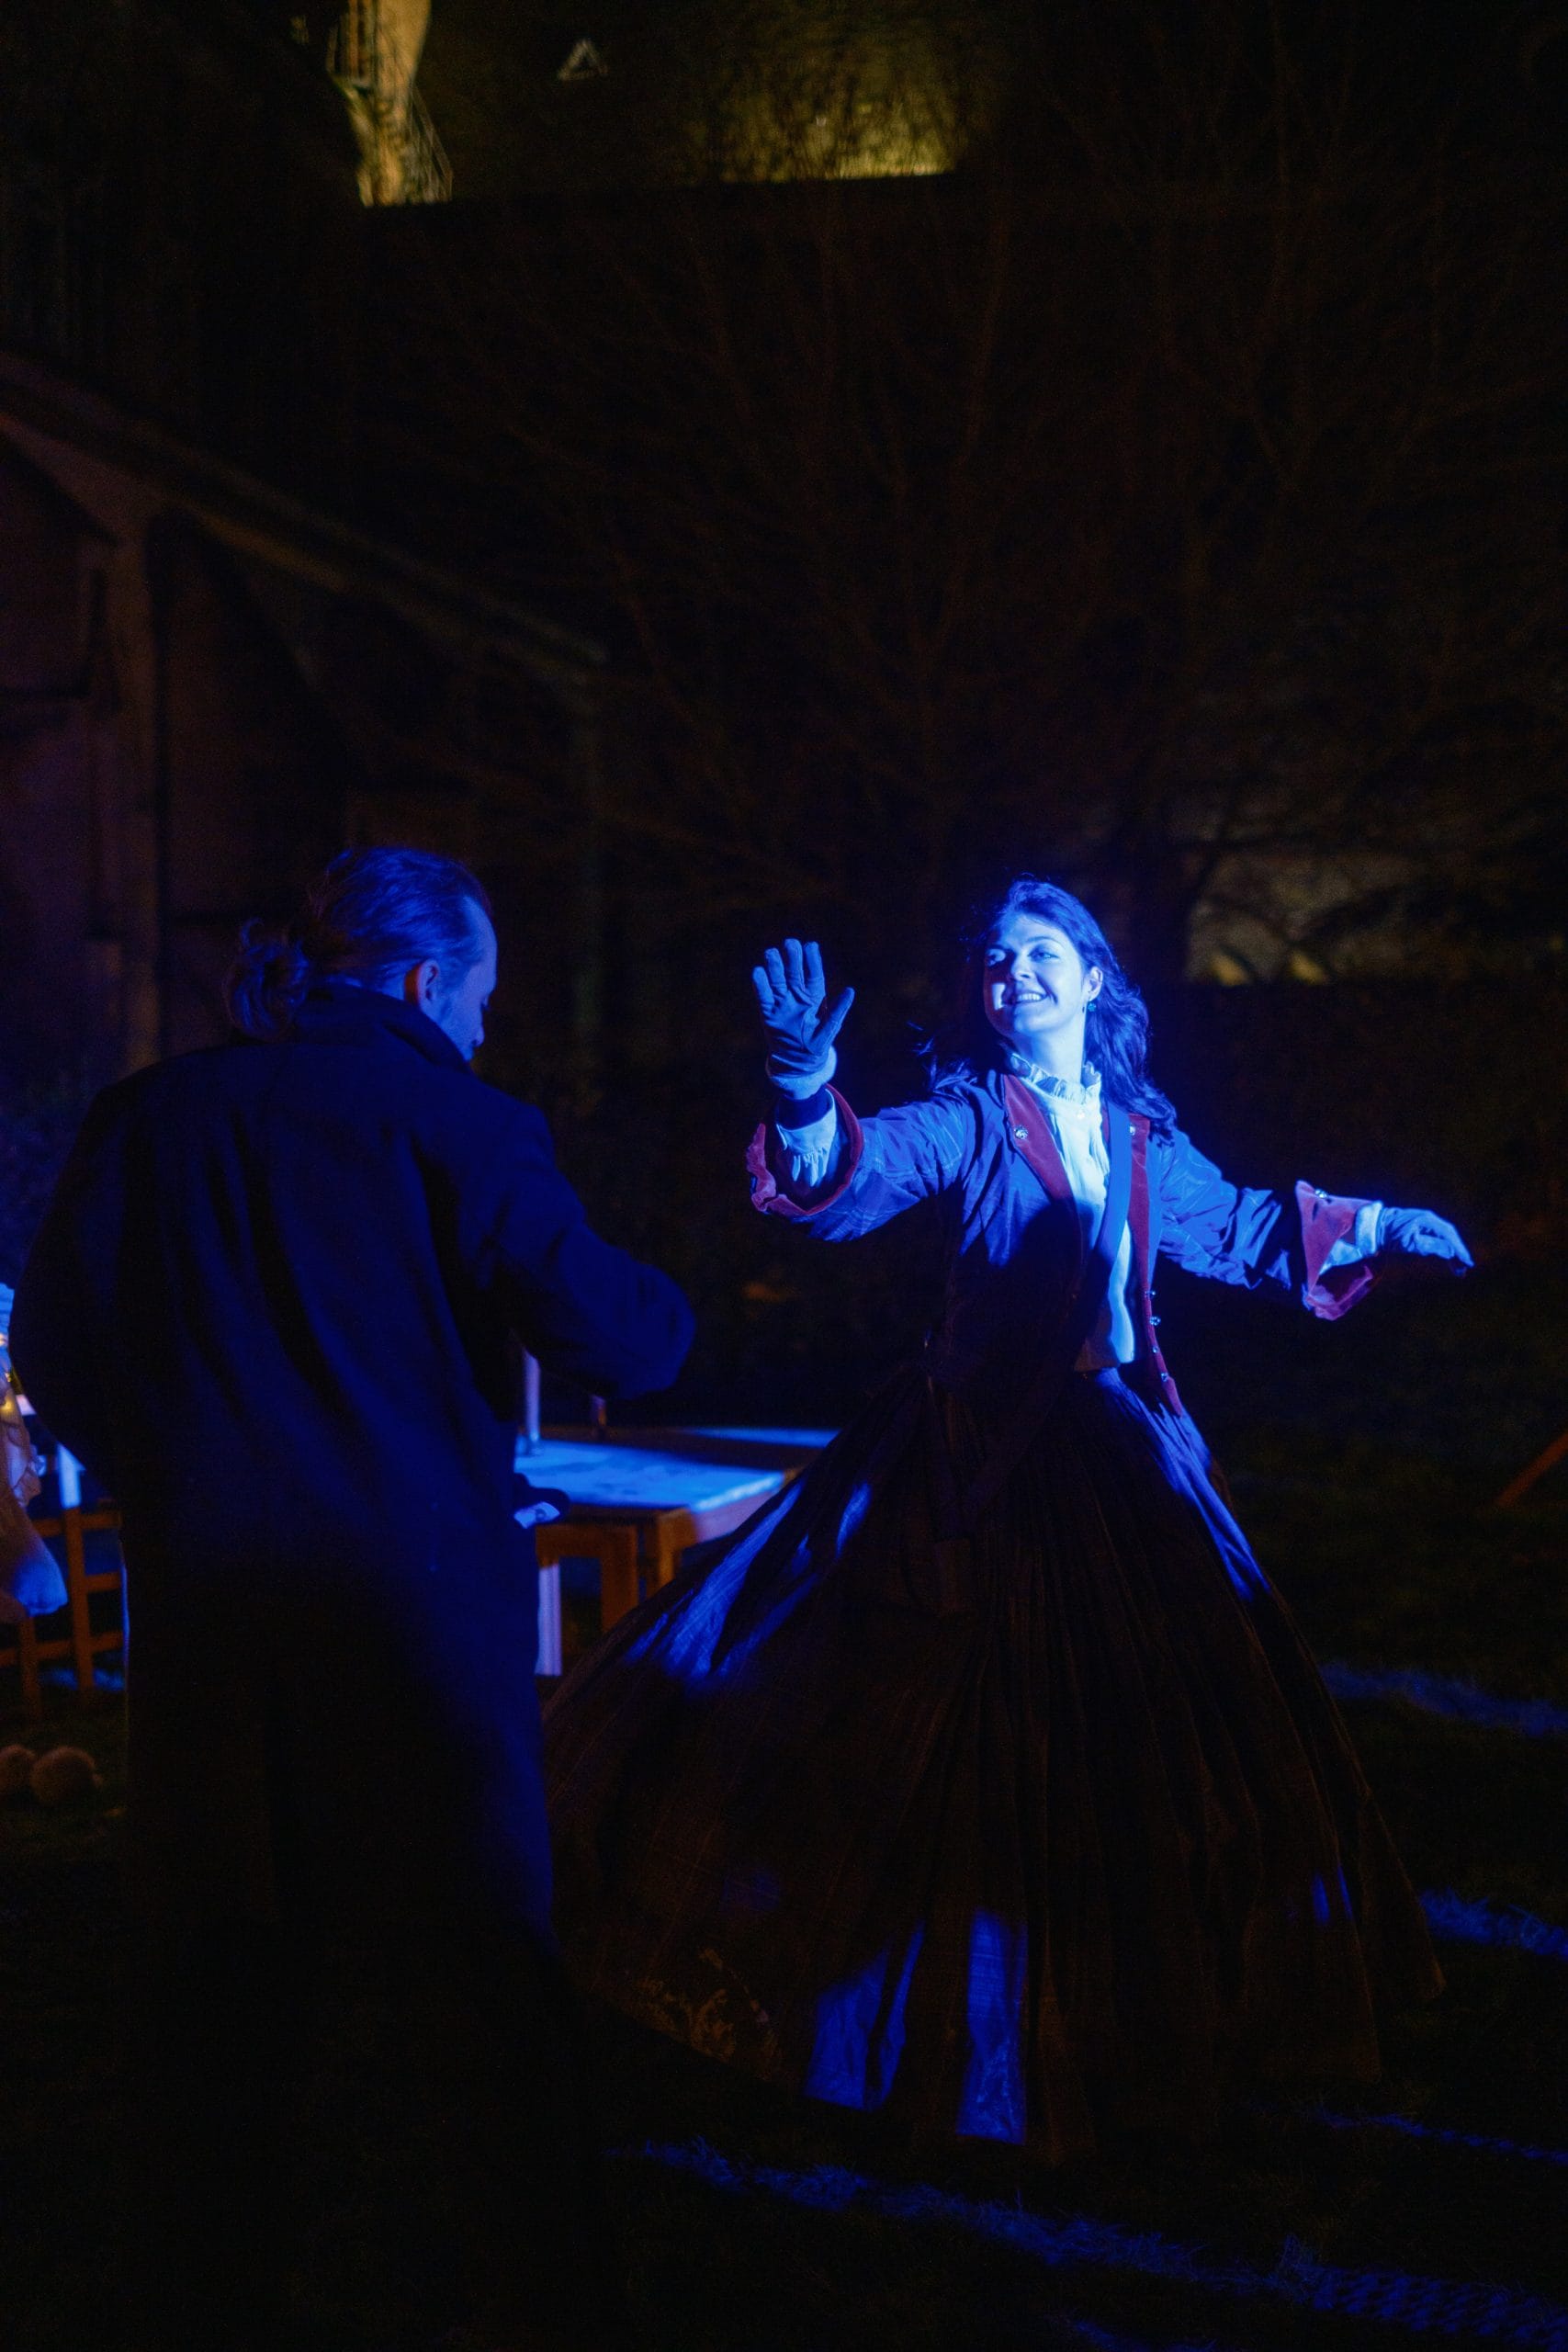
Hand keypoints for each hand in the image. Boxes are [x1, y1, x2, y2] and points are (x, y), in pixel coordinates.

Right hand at [752, 939, 854, 1094]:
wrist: (798, 1063)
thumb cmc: (817, 1044)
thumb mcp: (830, 1028)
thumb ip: (838, 1010)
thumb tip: (850, 990)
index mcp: (814, 997)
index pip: (813, 974)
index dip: (812, 960)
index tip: (811, 945)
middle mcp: (797, 996)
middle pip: (794, 972)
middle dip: (792, 958)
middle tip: (790, 943)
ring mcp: (782, 1003)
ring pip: (777, 980)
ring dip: (774, 966)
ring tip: (771, 953)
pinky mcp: (768, 1013)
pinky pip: (763, 996)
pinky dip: (760, 984)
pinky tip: (758, 971)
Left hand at [1376, 1205, 1472, 1272]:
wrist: (1378, 1227)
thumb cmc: (1391, 1236)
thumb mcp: (1410, 1244)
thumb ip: (1430, 1246)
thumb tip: (1450, 1252)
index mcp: (1428, 1220)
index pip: (1449, 1235)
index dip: (1459, 1249)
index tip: (1467, 1262)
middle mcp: (1431, 1219)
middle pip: (1450, 1236)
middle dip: (1458, 1252)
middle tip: (1465, 1269)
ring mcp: (1428, 1222)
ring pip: (1446, 1238)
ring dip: (1453, 1252)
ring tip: (1459, 1270)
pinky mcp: (1425, 1227)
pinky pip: (1440, 1238)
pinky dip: (1446, 1249)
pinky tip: (1450, 1260)